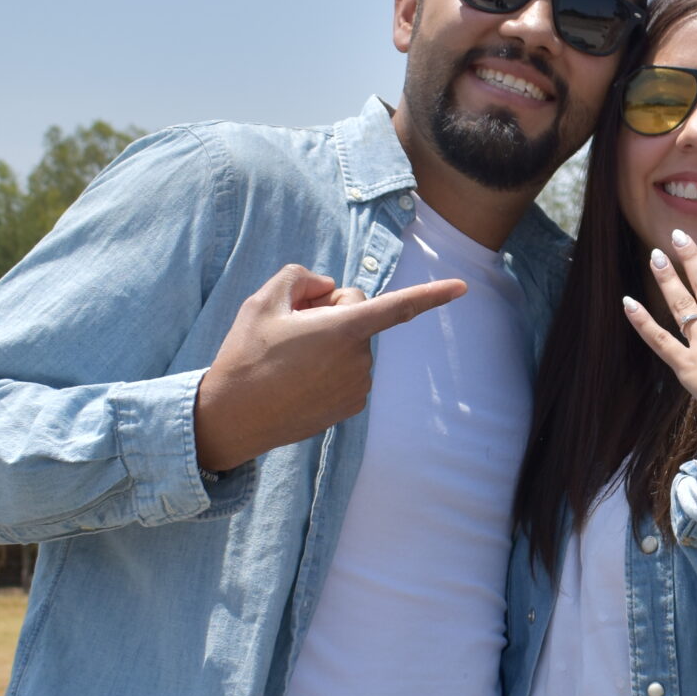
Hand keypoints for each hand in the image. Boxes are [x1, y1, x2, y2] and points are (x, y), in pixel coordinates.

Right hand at [193, 263, 464, 471]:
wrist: (233, 418)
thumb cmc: (246, 355)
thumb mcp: (263, 301)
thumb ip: (300, 277)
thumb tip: (327, 285)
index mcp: (343, 329)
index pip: (397, 307)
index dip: (432, 294)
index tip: (464, 287)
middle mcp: (359, 360)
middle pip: (358, 314)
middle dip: (332, 311)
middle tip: (291, 326)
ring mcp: (358, 387)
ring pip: (353, 344)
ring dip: (330, 341)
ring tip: (290, 358)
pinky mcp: (351, 406)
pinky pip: (348, 370)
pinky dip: (329, 367)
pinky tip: (298, 378)